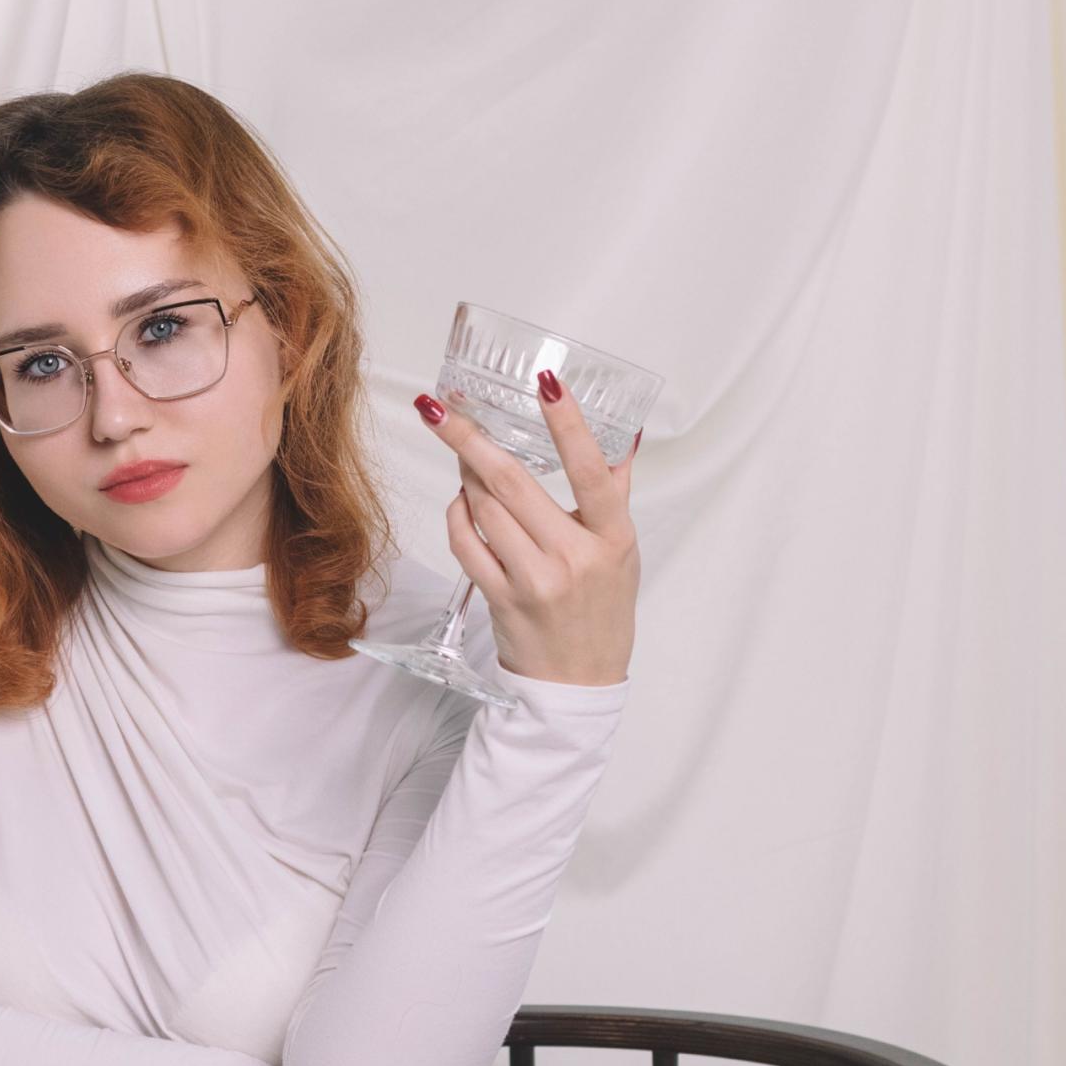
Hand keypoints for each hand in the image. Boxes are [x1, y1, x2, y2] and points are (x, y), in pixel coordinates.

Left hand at [413, 372, 641, 685]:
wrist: (577, 683)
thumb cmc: (602, 611)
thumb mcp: (622, 553)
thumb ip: (614, 494)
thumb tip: (623, 438)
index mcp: (612, 539)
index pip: (592, 471)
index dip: (568, 424)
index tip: (546, 382)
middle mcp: (573, 558)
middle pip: (514, 483)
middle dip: (470, 438)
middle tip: (443, 406)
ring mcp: (533, 580)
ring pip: (483, 509)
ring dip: (465, 474)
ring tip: (462, 452)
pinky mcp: (499, 598)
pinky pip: (465, 543)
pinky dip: (456, 515)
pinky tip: (459, 501)